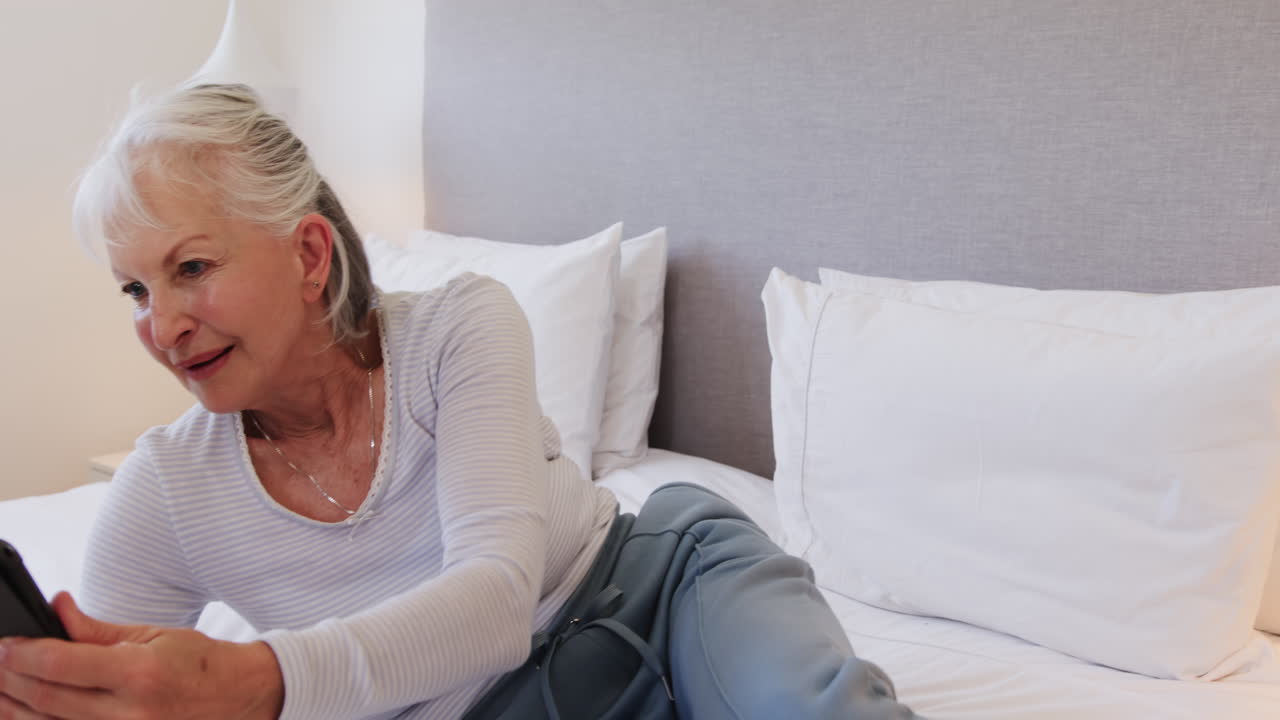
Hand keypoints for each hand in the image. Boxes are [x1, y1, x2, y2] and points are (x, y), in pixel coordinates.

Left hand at [0, 592, 283, 719]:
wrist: (238, 698)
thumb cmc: (197, 662)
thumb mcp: (151, 635)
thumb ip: (95, 628)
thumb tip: (55, 606)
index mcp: (139, 673)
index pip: (60, 664)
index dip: (23, 654)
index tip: (5, 645)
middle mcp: (130, 713)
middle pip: (46, 698)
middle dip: (9, 680)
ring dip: (14, 707)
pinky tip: (24, 712)